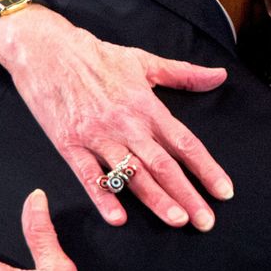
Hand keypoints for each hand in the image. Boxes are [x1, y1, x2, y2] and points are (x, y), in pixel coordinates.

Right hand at [0, 0, 232, 230]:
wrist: (45, 49)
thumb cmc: (96, 56)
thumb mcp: (144, 61)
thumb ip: (184, 75)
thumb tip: (220, 76)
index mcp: (146, 105)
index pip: (184, 142)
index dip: (206, 168)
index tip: (224, 191)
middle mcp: (125, 123)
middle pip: (162, 165)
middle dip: (187, 195)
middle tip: (206, 221)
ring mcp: (97, 135)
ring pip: (131, 174)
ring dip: (155, 199)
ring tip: (177, 220)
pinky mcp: (69, 144)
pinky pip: (89, 176)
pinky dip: (104, 197)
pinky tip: (118, 218)